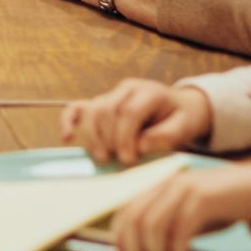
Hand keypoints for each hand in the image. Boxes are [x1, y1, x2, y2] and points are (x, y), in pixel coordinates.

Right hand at [62, 80, 213, 164]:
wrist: (179, 108)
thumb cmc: (182, 119)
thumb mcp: (184, 127)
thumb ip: (165, 136)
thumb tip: (140, 145)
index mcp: (148, 92)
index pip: (129, 111)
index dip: (125, 137)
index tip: (129, 159)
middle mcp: (126, 89)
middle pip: (107, 111)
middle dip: (110, 139)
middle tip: (119, 161)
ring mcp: (111, 94)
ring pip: (92, 111)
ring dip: (93, 137)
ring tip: (103, 157)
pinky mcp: (101, 103)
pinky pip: (78, 107)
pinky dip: (69, 121)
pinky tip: (67, 137)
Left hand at [110, 162, 250, 250]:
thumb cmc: (220, 208)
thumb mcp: (187, 216)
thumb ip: (166, 228)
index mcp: (159, 186)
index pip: (125, 211)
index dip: (120, 239)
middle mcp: (167, 184)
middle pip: (135, 219)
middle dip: (136, 250)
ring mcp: (184, 188)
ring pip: (154, 225)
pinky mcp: (202, 198)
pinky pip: (180, 230)